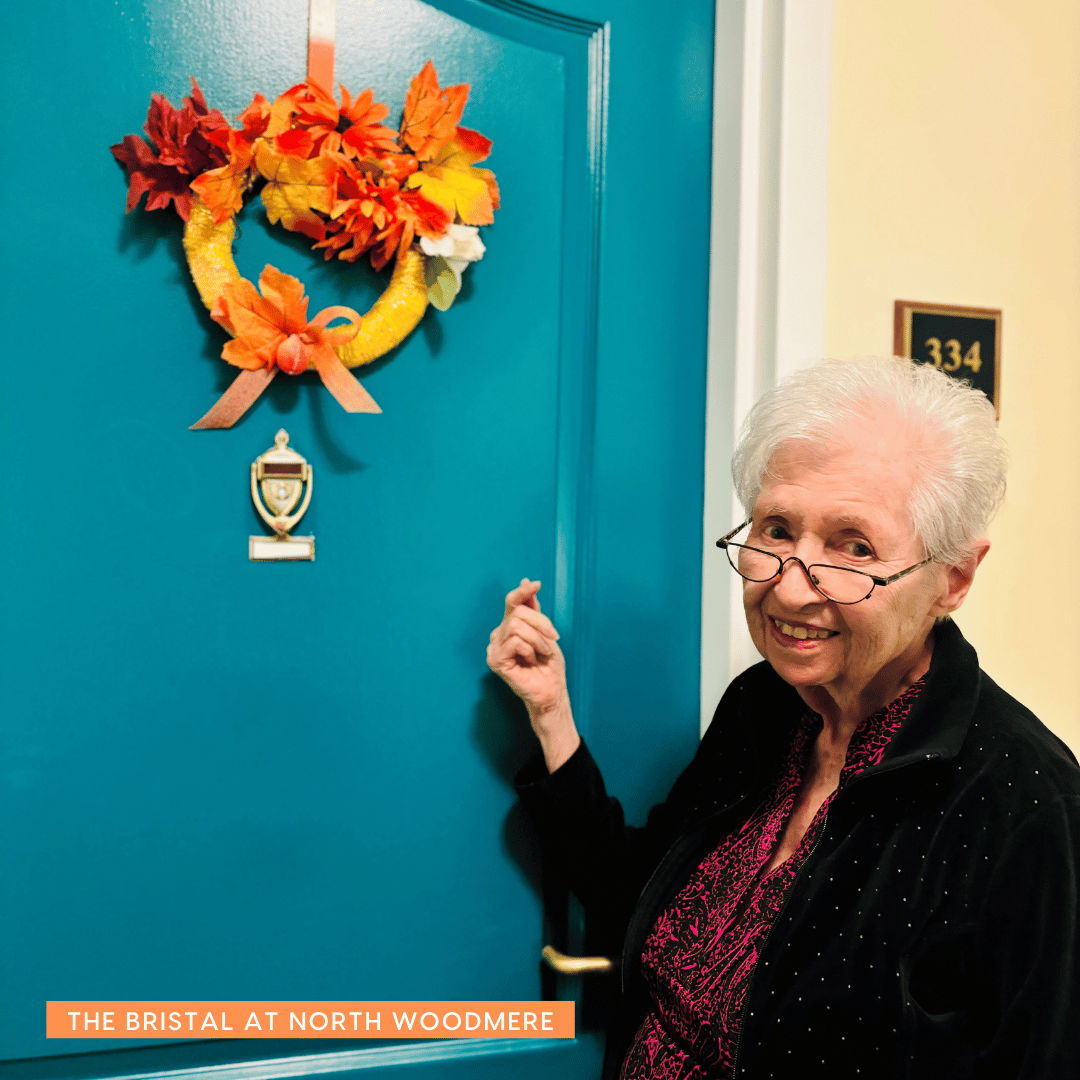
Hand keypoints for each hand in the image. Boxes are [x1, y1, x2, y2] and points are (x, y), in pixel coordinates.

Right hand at [487, 578, 579, 771]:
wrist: (552, 691)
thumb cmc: (549, 665)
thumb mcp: (545, 632)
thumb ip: (533, 609)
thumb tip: (527, 582)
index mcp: (509, 627)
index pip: (512, 603)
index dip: (523, 592)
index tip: (536, 584)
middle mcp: (498, 635)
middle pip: (517, 612)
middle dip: (542, 623)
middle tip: (553, 640)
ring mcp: (494, 648)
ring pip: (517, 625)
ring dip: (538, 639)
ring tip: (542, 653)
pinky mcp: (495, 660)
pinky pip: (515, 641)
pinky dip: (530, 650)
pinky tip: (530, 661)